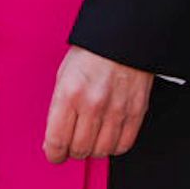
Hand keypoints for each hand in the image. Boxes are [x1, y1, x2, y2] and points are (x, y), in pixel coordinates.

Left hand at [42, 45, 152, 163]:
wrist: (124, 35)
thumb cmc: (92, 53)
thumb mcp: (64, 75)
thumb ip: (59, 108)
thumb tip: (56, 138)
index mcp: (69, 93)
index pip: (57, 141)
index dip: (53, 153)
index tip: (54, 153)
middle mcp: (92, 104)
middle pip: (79, 149)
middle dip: (72, 151)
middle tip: (72, 143)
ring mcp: (116, 109)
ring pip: (101, 151)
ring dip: (94, 149)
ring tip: (91, 137)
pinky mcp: (136, 111)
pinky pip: (123, 144)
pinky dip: (114, 146)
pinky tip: (108, 135)